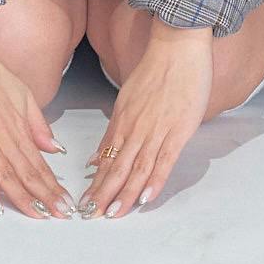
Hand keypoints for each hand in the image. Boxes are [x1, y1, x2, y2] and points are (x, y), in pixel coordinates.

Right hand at [0, 14, 72, 218]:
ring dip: (23, 197)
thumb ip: (37, 123)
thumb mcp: (22, 93)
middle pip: (27, 171)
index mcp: (19, 123)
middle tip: (61, 216)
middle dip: (46, 196)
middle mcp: (4, 133)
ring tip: (38, 215)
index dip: (53, 185)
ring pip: (6, 173)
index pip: (40, 161)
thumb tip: (55, 148)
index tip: (66, 203)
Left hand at [81, 24, 212, 217]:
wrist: (178, 47)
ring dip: (123, 193)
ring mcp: (156, 130)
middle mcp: (135, 129)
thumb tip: (97, 156)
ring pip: (136, 169)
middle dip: (102, 195)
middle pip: (116, 168)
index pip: (106, 160)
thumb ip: (113, 130)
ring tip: (112, 214)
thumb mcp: (127, 99)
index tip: (85, 202)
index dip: (96, 184)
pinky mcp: (178, 130)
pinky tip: (145, 198)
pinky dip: (154, 181)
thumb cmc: (155, 70)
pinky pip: (164, 160)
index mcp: (122, 122)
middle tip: (90, 215)